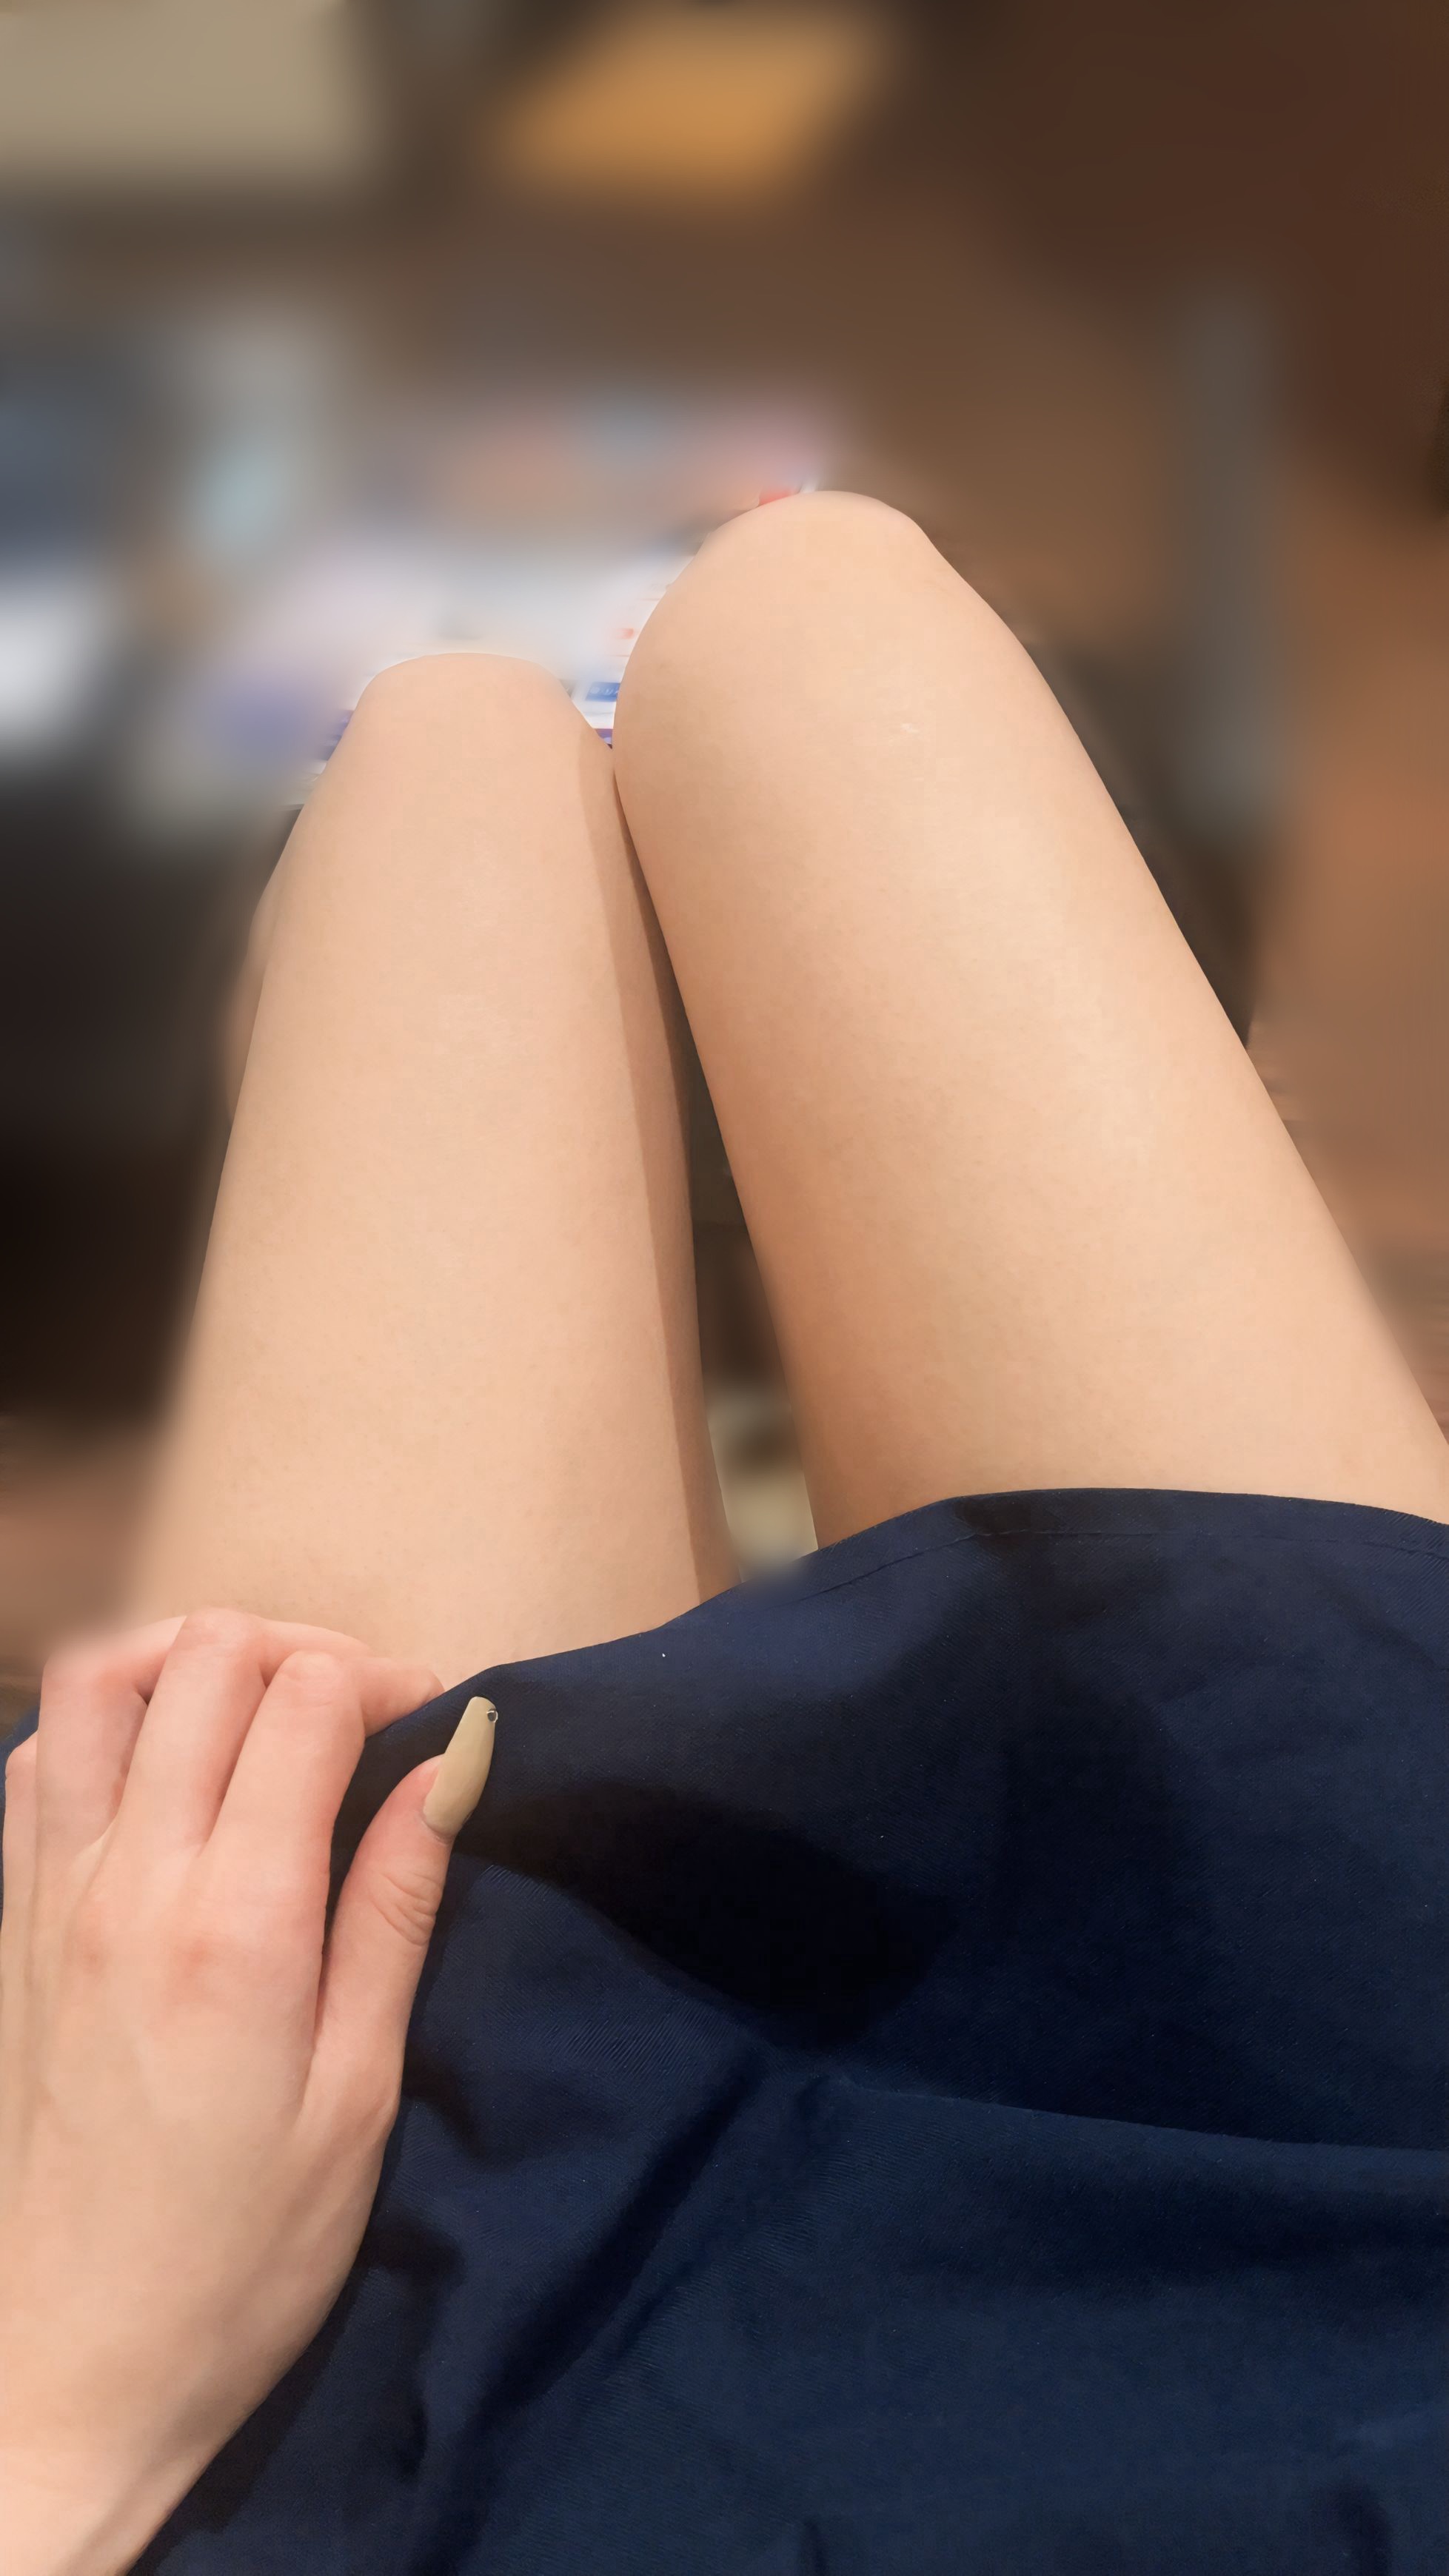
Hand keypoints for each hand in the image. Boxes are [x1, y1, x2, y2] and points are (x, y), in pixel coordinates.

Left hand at [0, 1610, 490, 2575]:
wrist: (68, 2366)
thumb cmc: (239, 2257)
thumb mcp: (358, 2096)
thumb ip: (395, 1909)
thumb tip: (453, 1763)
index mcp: (237, 1925)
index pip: (306, 1699)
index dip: (385, 1681)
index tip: (429, 1730)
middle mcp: (131, 1881)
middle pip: (209, 1658)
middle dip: (304, 1650)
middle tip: (361, 1718)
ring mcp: (51, 1893)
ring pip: (101, 1680)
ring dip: (193, 1658)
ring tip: (260, 1711)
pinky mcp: (10, 1923)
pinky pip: (38, 1758)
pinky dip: (105, 1719)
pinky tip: (165, 1767)